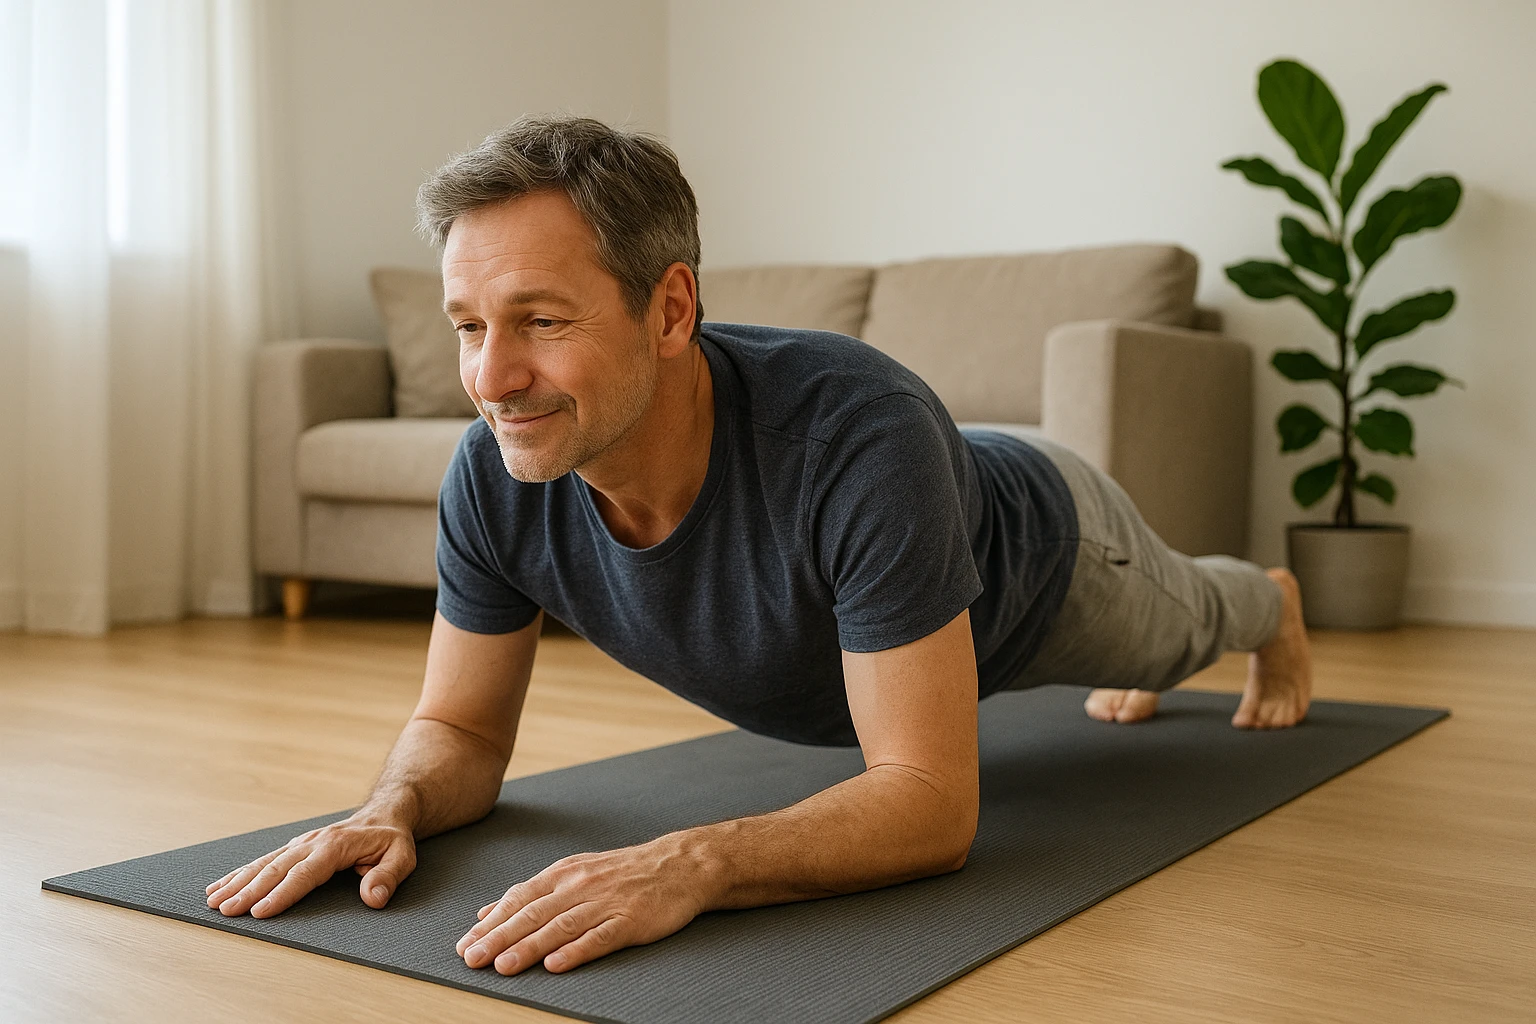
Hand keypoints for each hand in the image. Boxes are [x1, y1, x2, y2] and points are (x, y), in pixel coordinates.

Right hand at [204, 811, 416, 917]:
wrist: (385, 814)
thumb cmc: (392, 840)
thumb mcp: (402, 856)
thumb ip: (388, 877)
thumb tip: (372, 898)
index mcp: (336, 846)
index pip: (305, 873)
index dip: (282, 894)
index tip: (260, 911)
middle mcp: (313, 843)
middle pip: (276, 869)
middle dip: (249, 891)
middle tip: (226, 911)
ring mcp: (301, 844)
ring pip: (264, 864)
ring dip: (237, 882)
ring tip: (214, 901)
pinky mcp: (294, 848)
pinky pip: (264, 860)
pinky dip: (240, 873)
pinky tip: (220, 886)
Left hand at [456, 834, 711, 974]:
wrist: (680, 864)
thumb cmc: (625, 872)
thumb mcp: (575, 873)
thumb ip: (532, 893)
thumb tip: (488, 911)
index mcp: (564, 874)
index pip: (519, 898)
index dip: (491, 922)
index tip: (464, 944)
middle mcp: (580, 885)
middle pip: (534, 913)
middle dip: (500, 937)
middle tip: (473, 958)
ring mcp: (606, 902)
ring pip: (561, 926)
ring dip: (529, 947)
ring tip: (504, 965)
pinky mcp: (631, 919)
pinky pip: (600, 936)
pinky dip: (576, 950)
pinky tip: (556, 964)